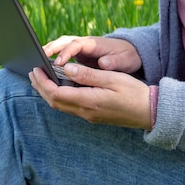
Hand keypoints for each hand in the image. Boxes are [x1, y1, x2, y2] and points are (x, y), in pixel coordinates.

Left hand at [29, 64, 151, 129]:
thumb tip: (66, 70)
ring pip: (60, 105)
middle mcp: (85, 111)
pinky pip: (69, 107)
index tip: (36, 69)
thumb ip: (88, 75)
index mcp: (88, 101)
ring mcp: (88, 115)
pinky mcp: (93, 115)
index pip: (55, 93)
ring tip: (41, 78)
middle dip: (40, 86)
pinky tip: (59, 87)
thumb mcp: (112, 79)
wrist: (152, 112)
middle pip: (54, 101)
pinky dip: (59, 96)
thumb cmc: (135, 93)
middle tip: (32, 72)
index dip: (42, 82)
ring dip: (48, 92)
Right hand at [43, 36, 141, 73]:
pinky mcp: (77, 55)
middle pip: (62, 42)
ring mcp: (79, 49)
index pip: (75, 45)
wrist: (130, 52)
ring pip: (59, 47)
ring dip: (48, 53)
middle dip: (49, 49)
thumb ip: (113, 62)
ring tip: (37, 64)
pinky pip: (61, 55)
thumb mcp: (124, 60)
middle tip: (38, 59)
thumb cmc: (127, 56)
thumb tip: (102, 63)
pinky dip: (51, 59)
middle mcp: (83, 43)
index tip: (58, 63)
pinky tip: (45, 71)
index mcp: (93, 44)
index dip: (65, 53)